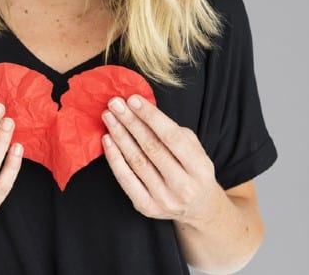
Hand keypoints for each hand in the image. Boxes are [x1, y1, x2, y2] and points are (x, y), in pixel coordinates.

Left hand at [101, 94, 220, 225]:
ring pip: (137, 161)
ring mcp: (165, 199)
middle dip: (131, 122)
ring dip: (120, 136)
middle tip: (115, 104)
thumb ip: (174, 132)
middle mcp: (184, 187)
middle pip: (152, 148)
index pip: (172, 137)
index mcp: (201, 168)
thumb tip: (143, 110)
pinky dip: (114, 158)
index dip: (151, 117)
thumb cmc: (192, 170)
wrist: (198, 208)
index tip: (133, 100)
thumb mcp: (195, 150)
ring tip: (108, 117)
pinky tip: (107, 140)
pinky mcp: (147, 207)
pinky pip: (126, 179)